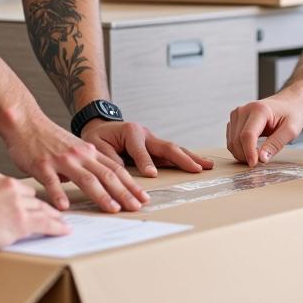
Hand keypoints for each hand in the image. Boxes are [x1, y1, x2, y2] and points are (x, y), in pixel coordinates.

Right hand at [0, 170, 70, 251]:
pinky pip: (46, 223)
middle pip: (31, 197)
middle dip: (40, 205)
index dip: (24, 197)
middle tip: (51, 211)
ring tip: (61, 221)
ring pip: (42, 209)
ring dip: (53, 215)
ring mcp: (18, 204)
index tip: (28, 201)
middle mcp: (10, 187)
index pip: (16, 187)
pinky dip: (57, 227)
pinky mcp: (22, 221)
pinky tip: (64, 229)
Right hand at [7, 112, 149, 212]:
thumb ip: (85, 163)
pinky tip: (64, 207)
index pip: (116, 169)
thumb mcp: (73, 148)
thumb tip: (94, 182)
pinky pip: (52, 181)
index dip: (131, 184)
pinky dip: (59, 194)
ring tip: (112, 209)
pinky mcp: (42, 165)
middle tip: (136, 207)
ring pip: (86, 179)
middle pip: (107, 175)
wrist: (25, 121)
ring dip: (101, 195)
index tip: (143, 198)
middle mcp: (79, 155)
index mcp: (89, 152)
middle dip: (123, 193)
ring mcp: (61, 160)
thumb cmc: (47, 137)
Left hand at [81, 119, 212, 175]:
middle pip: (166, 146)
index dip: (145, 162)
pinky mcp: (156, 147)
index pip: (140, 149)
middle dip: (182, 158)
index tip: (152, 175)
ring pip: (174, 149)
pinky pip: (172, 153)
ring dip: (191, 157)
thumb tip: (122, 170)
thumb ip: (108, 157)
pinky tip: (200, 164)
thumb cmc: (97, 137)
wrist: (100, 127)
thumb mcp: (95, 145)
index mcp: (131, 131)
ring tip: (208, 165)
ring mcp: (153, 140)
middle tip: (196, 169)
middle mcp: (146, 134)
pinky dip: (187, 158)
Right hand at [226, 89, 302, 166]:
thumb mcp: (291, 130)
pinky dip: (239, 149)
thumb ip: (276, 144)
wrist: (287, 102)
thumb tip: (262, 158)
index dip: (249, 152)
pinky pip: (231, 140)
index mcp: (259, 110)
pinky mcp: (234, 119)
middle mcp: (244, 110)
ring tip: (257, 156)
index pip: (248, 135)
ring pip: (232, 142)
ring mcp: (237, 114)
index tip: (254, 164)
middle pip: (237, 140)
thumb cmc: (290, 114)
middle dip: (246, 155)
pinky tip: (251, 150)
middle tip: (261, 161)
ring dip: (242, 154)